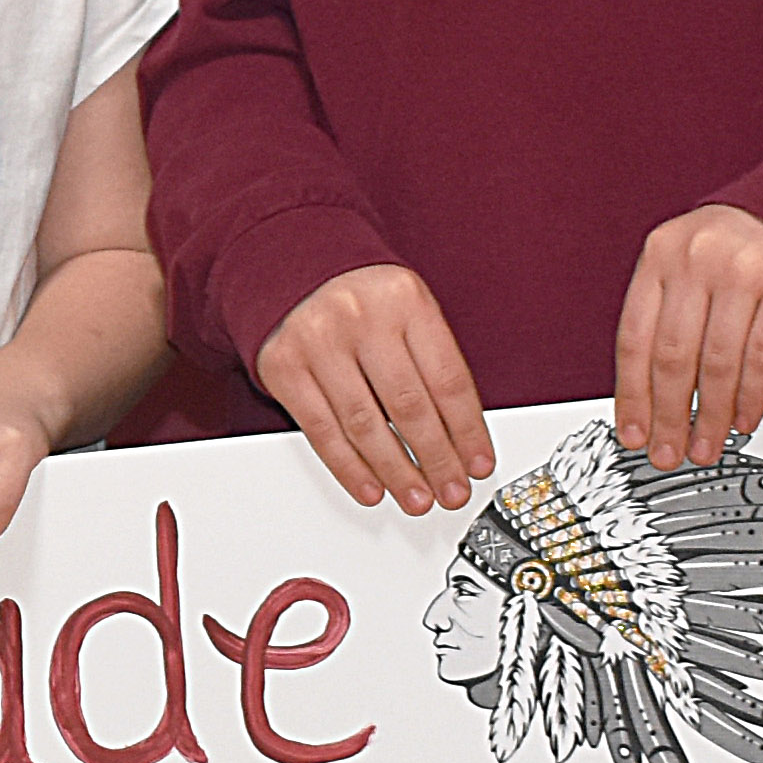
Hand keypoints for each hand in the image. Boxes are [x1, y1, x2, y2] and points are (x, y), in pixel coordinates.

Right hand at [256, 263, 492, 512]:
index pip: (447, 379)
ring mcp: (318, 343)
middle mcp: (361, 318)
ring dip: (395, 471)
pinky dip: (349, 466)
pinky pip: (321, 429)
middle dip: (436, 459)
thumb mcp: (405, 309)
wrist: (290, 264)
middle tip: (452, 490)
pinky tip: (371, 486)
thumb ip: (429, 361)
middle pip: (409, 407)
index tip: (478, 463)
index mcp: (405, 301)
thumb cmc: (359, 296)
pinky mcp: (284, 368)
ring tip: (417, 498)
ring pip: (365, 424)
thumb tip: (457, 437)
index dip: (468, 430)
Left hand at [612, 206, 762, 465]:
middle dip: (669, 416)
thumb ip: (662, 318)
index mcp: (659, 256)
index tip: (633, 433)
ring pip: (718, 363)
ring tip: (706, 446)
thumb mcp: (682, 267)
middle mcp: (697, 259)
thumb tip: (645, 401)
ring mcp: (744, 271)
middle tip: (668, 452)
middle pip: (673, 356)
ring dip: (711, 417)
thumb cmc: (732, 252)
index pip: (635, 339)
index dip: (631, 396)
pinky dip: (751, 397)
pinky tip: (743, 420)